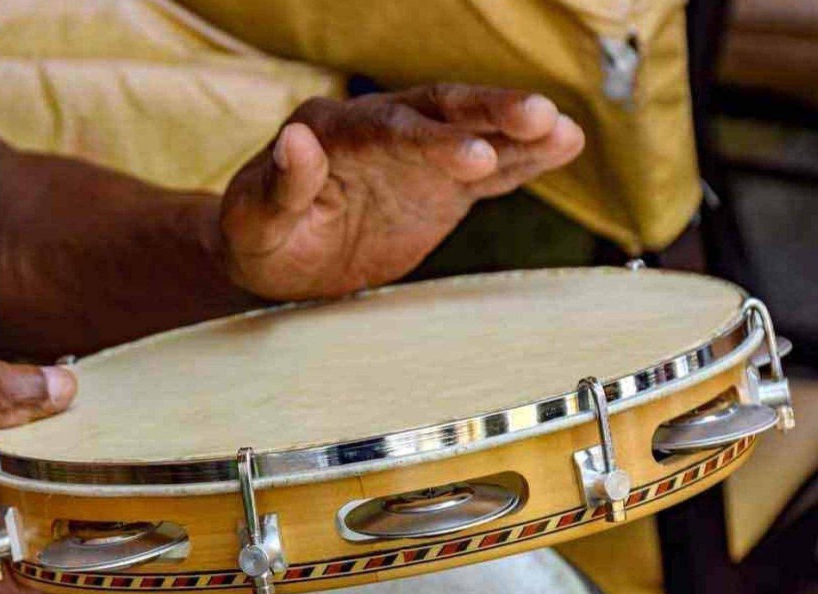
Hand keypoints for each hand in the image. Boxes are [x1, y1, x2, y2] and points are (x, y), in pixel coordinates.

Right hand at [0, 361, 77, 593]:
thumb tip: (63, 386)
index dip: (72, 559)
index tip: (77, 505)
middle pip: (50, 590)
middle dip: (65, 539)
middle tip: (62, 486)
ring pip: (40, 580)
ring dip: (48, 534)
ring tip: (38, 486)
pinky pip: (23, 570)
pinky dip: (30, 534)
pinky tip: (19, 493)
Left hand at [219, 85, 584, 299]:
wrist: (276, 257)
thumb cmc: (256, 237)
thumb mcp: (252, 222)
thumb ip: (279, 185)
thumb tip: (295, 140)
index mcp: (332, 131)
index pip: (388, 130)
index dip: (433, 141)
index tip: (473, 157)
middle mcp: (380, 130)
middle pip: (441, 112)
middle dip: (490, 113)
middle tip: (538, 116)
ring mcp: (415, 155)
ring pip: (472, 133)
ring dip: (517, 131)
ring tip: (565, 131)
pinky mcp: (438, 184)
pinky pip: (486, 170)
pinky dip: (522, 161)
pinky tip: (562, 147)